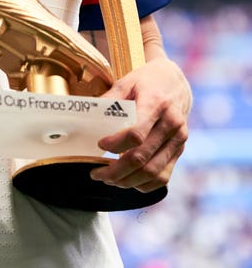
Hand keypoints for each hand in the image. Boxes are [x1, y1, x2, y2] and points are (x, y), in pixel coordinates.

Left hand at [90, 57, 190, 192]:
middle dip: (116, 170)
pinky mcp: (180, 150)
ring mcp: (178, 140)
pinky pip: (164, 177)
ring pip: (153, 172)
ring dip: (128, 181)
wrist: (175, 83)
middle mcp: (171, 124)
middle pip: (142, 157)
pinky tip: (128, 181)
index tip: (100, 145)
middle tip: (97, 173)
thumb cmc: (147, 82)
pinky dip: (144, 185)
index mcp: (156, 104)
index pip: (137, 133)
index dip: (115, 144)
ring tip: (109, 179)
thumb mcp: (127, 82)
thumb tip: (88, 114)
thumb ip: (110, 99)